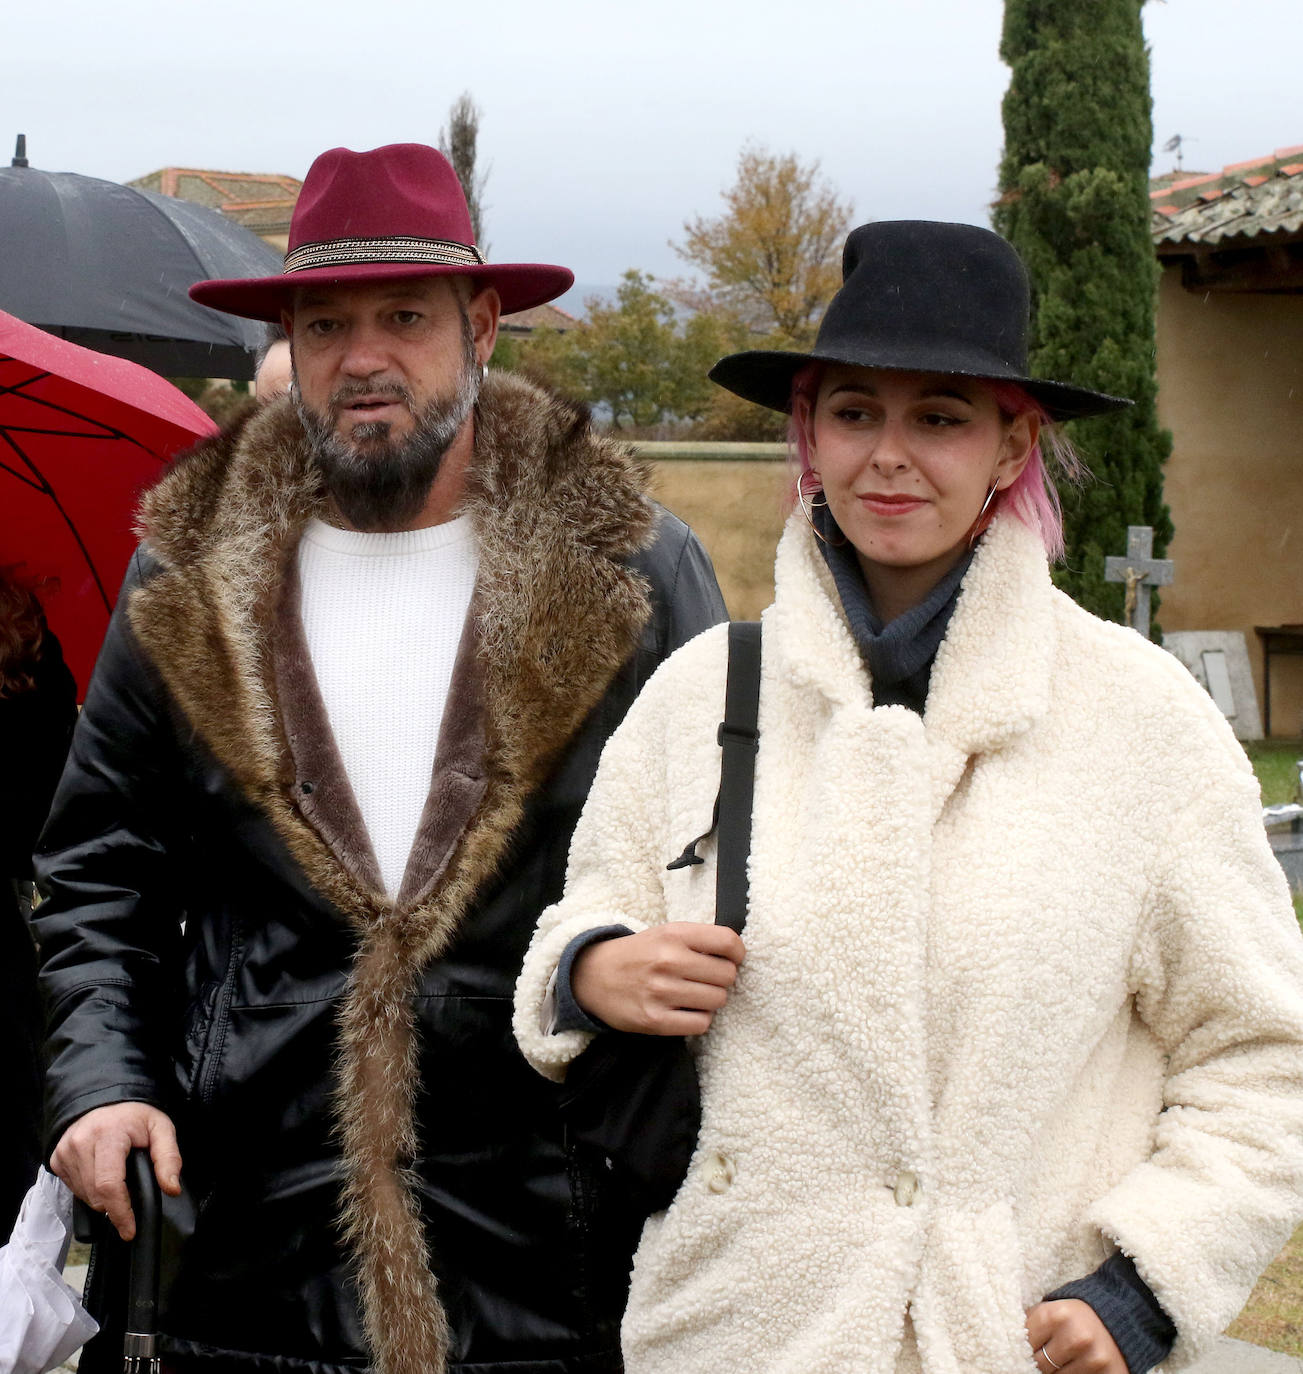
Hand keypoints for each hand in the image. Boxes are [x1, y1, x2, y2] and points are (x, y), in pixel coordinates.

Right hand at [51, 1102, 181, 1240]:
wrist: (104, 1099)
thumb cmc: (134, 1116)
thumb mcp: (160, 1128)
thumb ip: (169, 1158)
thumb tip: (172, 1188)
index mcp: (108, 1134)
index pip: (109, 1184)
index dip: (120, 1211)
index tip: (129, 1229)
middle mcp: (81, 1143)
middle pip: (96, 1195)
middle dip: (115, 1205)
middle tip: (129, 1196)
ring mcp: (65, 1152)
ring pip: (84, 1195)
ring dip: (102, 1198)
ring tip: (117, 1179)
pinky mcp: (56, 1159)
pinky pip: (73, 1188)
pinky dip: (89, 1190)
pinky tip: (100, 1175)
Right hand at [572, 923, 745, 1034]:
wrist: (592, 976)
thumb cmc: (638, 955)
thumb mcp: (664, 933)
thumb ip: (698, 940)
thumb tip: (737, 955)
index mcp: (674, 934)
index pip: (727, 941)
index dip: (738, 953)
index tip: (733, 959)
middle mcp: (668, 961)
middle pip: (727, 975)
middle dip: (723, 979)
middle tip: (707, 979)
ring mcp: (661, 992)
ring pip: (717, 1001)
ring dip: (711, 1000)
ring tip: (694, 994)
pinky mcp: (654, 1020)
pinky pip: (700, 1024)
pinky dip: (699, 1019)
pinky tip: (686, 1011)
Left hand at [1026, 1299, 1126, 1373]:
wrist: (1121, 1317)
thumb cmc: (1078, 1314)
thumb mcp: (1053, 1309)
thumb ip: (1032, 1322)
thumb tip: (1007, 1338)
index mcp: (1057, 1315)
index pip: (1025, 1343)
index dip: (1026, 1346)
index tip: (1031, 1345)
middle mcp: (1076, 1337)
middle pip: (1040, 1365)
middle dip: (1041, 1362)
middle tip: (1047, 1354)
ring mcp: (1093, 1359)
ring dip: (1057, 1372)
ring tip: (1064, 1359)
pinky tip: (1078, 1367)